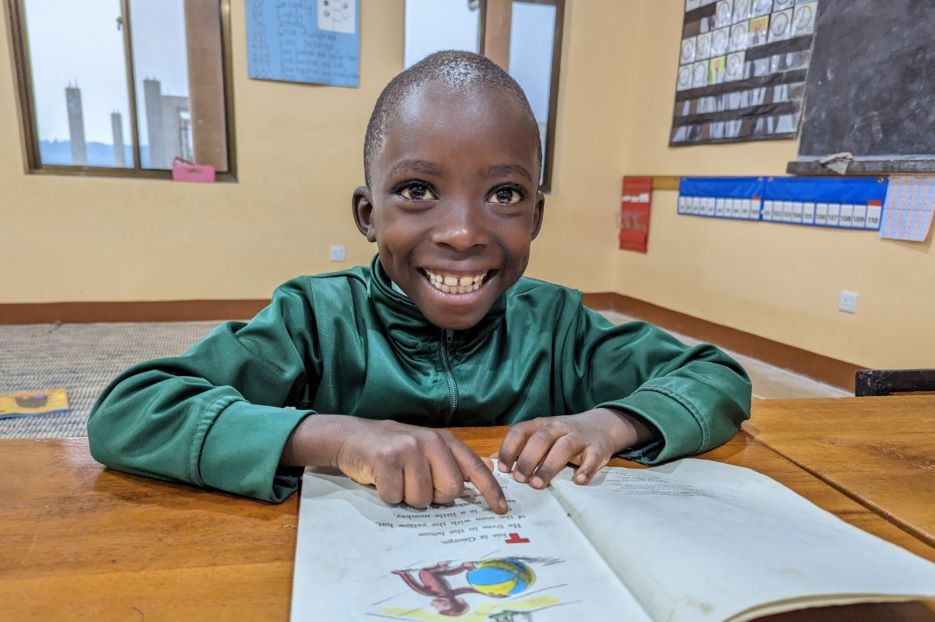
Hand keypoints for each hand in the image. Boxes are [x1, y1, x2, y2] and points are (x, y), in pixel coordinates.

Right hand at [283, 415, 507, 513]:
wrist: (352, 436)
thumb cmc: (393, 450)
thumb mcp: (425, 450)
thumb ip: (448, 464)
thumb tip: (475, 487)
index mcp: (445, 440)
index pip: (475, 467)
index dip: (490, 490)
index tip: (502, 510)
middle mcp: (431, 441)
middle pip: (450, 490)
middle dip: (434, 497)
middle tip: (416, 485)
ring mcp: (409, 448)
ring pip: (421, 499)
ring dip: (407, 498)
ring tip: (396, 479)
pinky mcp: (386, 458)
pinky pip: (396, 497)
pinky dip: (387, 496)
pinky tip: (381, 479)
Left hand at [497, 408, 651, 488]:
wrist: (601, 426)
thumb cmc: (562, 436)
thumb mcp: (541, 436)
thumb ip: (519, 448)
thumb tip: (490, 463)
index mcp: (541, 425)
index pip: (520, 431)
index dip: (509, 449)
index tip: (503, 468)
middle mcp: (558, 427)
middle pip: (541, 439)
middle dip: (528, 459)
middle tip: (520, 479)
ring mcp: (578, 437)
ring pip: (564, 447)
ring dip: (549, 466)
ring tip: (539, 484)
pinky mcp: (597, 449)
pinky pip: (592, 458)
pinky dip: (585, 470)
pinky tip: (577, 481)